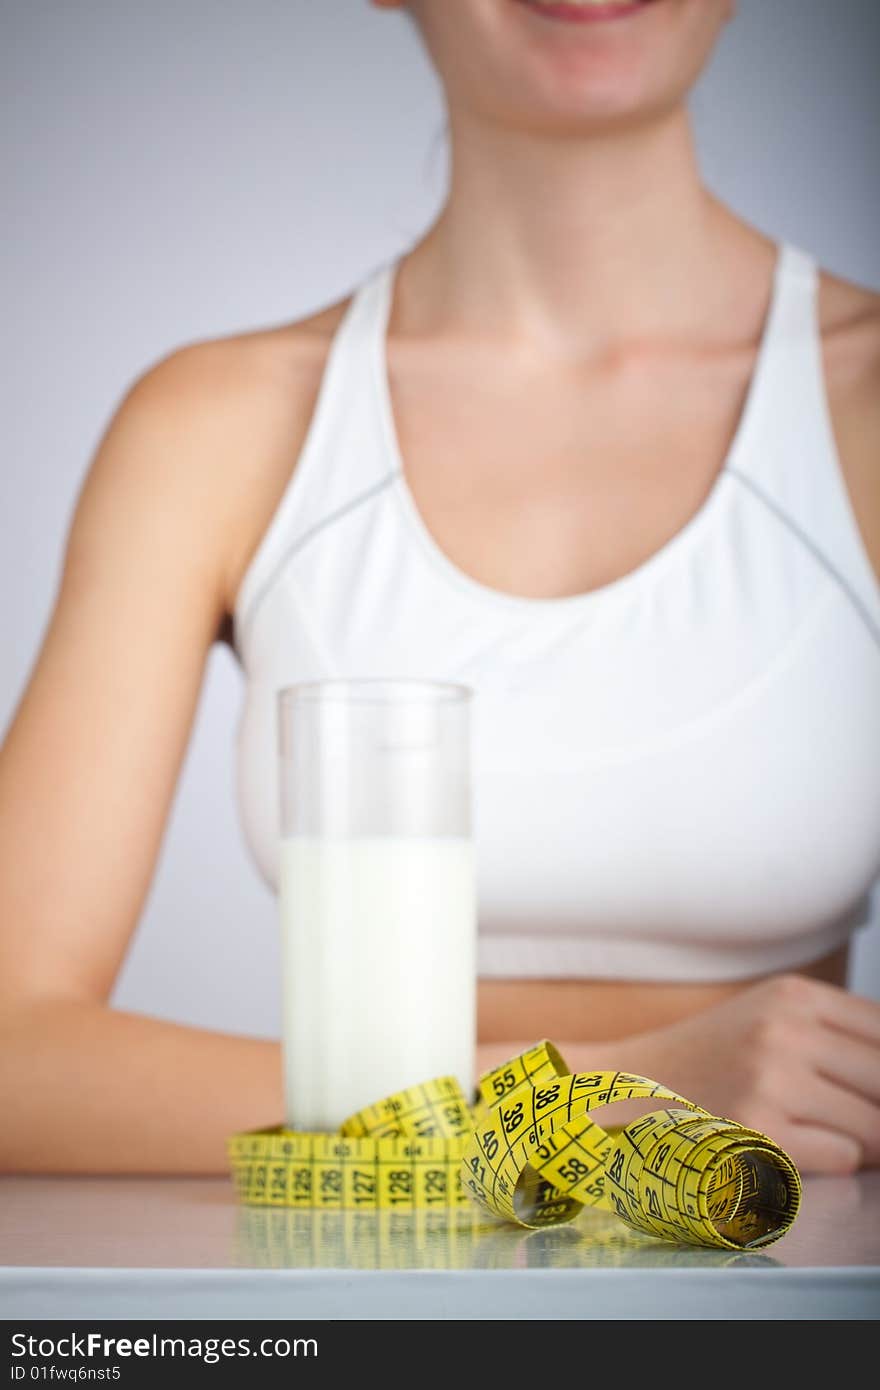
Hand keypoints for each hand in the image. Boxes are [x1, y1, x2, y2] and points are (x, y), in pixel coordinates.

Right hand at [616, 974, 879, 1174]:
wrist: (634, 1085)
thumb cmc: (712, 1056)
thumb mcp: (771, 1015)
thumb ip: (837, 1031)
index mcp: (794, 995)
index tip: (875, 1089)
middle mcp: (785, 1031)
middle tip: (863, 1116)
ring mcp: (771, 1081)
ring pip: (874, 1126)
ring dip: (866, 1142)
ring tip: (831, 1133)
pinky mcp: (758, 1132)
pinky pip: (842, 1158)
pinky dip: (833, 1161)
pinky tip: (800, 1146)